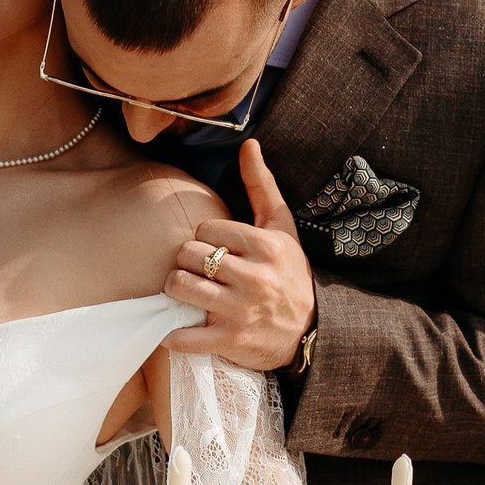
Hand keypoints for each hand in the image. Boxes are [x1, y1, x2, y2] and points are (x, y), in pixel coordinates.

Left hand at [164, 139, 315, 372]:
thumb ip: (262, 185)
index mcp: (265, 246)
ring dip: (177, 288)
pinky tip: (179, 326)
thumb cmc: (290, 273)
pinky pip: (183, 335)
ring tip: (188, 290)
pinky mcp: (231, 341)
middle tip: (198, 269)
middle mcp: (255, 278)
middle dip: (187, 261)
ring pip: (180, 286)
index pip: (206, 229)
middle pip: (188, 255)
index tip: (215, 248)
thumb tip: (249, 143)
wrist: (311, 332)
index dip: (204, 238)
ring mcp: (241, 311)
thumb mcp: (282, 228)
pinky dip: (172, 334)